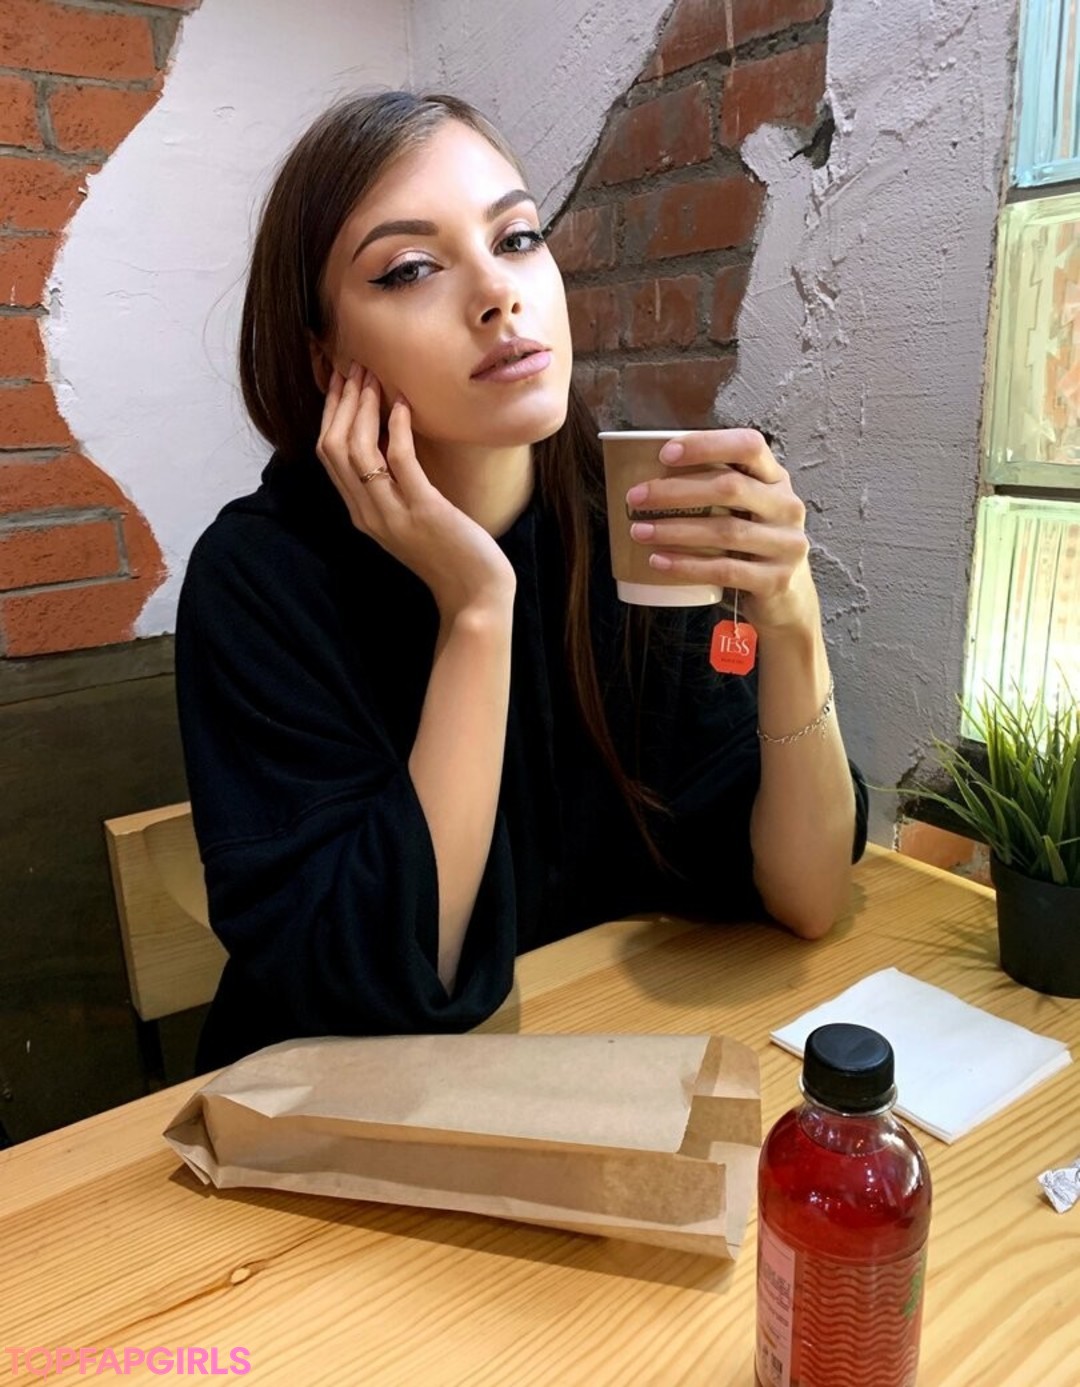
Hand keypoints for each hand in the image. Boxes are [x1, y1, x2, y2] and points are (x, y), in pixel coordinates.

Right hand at [317, 365, 515, 618]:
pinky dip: (398, 429)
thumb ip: (393, 489)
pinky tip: (404, 405)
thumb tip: (392, 443)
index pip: (328, 455)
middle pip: (334, 447)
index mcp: (360, 514)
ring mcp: (392, 514)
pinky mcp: (423, 510)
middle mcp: (368, 513)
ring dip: (364, 408)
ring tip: (374, 378)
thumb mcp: (410, 518)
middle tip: (354, 367)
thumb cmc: (449, 553)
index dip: (331, 413)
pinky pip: (400, 462)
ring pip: (358, 451)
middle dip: (342, 402)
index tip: (341, 381)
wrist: (474, 594)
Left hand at [626, 429, 816, 632]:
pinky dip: (687, 565)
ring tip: (639, 531)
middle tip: (635, 498)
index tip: (665, 454)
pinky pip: (724, 570)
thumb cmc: (751, 546)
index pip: (748, 446)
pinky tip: (658, 561)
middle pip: (730, 488)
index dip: (707, 445)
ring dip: (674, 530)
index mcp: (775, 479)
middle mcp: (786, 507)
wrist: (787, 599)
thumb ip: (716, 490)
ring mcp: (786, 544)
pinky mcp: (775, 580)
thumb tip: (647, 477)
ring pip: (724, 531)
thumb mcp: (745, 510)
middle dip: (676, 491)